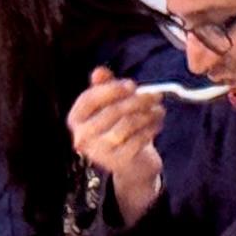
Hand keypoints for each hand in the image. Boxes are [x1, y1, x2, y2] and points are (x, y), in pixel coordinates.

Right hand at [69, 71, 167, 214]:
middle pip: (112, 111)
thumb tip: (99, 71)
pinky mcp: (118, 162)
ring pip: (127, 124)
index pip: (89, 99)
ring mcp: (100, 151)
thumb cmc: (117, 128)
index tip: (132, 84)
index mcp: (76, 119)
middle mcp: (82, 137)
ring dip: (147, 114)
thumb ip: (104, 87)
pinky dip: (151, 128)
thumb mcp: (108, 106)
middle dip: (138, 100)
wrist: (131, 164)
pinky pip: (138, 139)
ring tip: (159, 109)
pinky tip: (158, 123)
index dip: (111, 89)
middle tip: (156, 95)